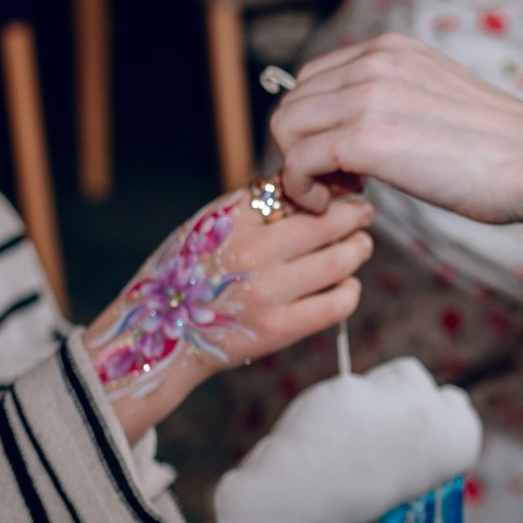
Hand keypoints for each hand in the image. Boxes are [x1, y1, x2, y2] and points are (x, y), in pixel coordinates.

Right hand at [88, 190, 373, 443]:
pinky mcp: (278, 329)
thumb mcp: (205, 226)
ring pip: (338, 261)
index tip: (337, 187)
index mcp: (231, 219)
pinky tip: (347, 285)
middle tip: (364, 212)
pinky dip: (349, 291)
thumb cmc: (182, 275)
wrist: (158, 336)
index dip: (322, 186)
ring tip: (362, 244)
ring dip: (357, 249)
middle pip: (324, 221)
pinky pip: (335, 304)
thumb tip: (303, 186)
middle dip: (352, 213)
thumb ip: (249, 208)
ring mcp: (267, 292)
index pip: (294, 189)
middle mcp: (251, 251)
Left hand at [271, 33, 522, 224]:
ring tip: (342, 193)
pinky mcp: (362, 138)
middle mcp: (371, 63)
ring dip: (301, 169)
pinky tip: (336, 202)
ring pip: (287, 130)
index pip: (313, 78)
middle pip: (293, 103)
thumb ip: (396, 99)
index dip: (316, 123)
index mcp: (390, 49)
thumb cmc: (499, 146)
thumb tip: (365, 131)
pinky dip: (303, 189)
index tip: (344, 159)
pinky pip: (297, 162)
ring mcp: (365, 98)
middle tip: (340, 182)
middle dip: (304, 146)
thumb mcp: (438, 98)